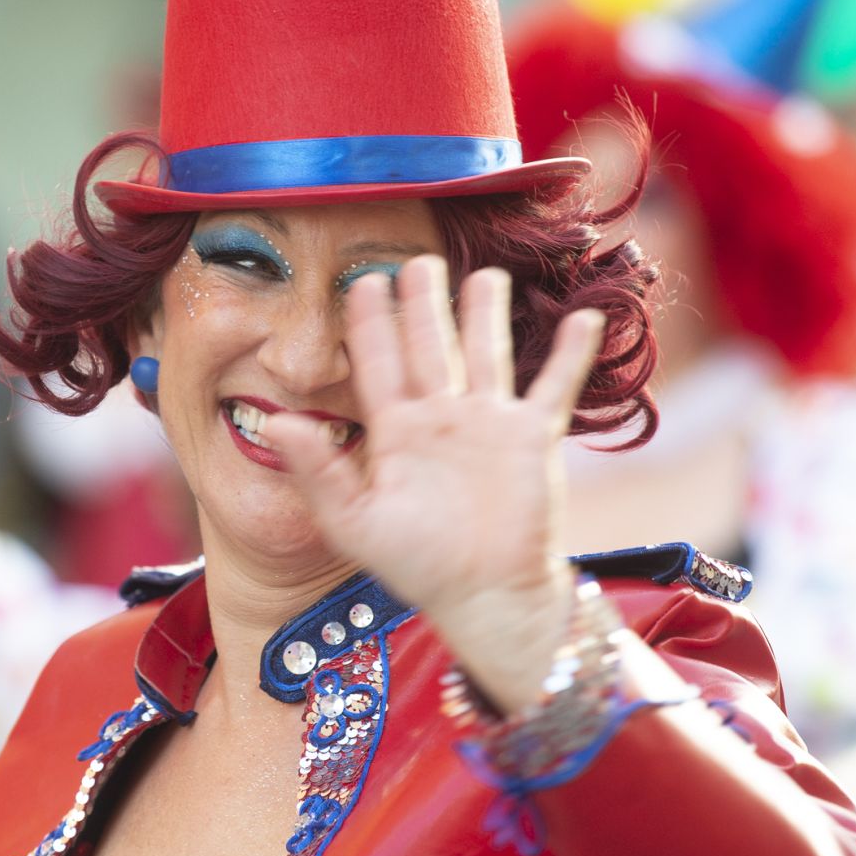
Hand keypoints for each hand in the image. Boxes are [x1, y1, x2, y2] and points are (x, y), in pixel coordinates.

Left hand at [271, 258, 604, 711]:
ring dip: (484, 313)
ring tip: (486, 274)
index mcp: (396, 433)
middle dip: (423, 303)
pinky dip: (570, 353)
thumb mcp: (355, 520)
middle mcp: (441, 419)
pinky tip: (583, 316)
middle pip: (429, 345)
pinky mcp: (532, 438)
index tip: (361, 281)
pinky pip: (554, 385)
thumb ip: (317, 470)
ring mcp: (488, 425)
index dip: (370, 322)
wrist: (486, 597)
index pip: (378, 363)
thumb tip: (272, 424)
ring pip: (485, 352)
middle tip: (416, 258)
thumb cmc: (418, 566)